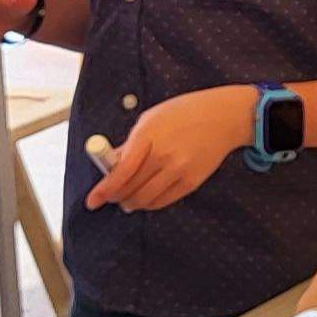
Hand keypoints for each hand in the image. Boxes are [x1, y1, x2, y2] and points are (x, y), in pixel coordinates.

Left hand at [86, 86, 254, 212]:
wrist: (223, 117)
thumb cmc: (185, 112)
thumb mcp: (151, 118)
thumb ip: (130, 143)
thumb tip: (111, 164)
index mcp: (149, 135)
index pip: (121, 170)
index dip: (104, 189)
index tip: (93, 200)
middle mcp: (164, 155)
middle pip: (130, 188)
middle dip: (115, 196)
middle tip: (109, 197)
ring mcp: (179, 170)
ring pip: (145, 199)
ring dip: (131, 203)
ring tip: (126, 200)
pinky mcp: (191, 182)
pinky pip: (164, 201)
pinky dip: (150, 203)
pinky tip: (145, 199)